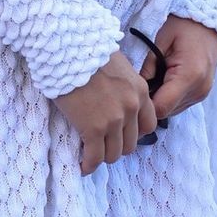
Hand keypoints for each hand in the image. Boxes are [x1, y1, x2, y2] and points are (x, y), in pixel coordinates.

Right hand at [52, 47, 158, 173]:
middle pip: (131, 143)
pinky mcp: (92, 129)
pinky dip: (89, 165)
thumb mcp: (118, 65)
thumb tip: (116, 96)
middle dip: (118, 147)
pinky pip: (95, 157)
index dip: (135, 133)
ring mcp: (113, 120)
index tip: (122, 134)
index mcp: (140, 91)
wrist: (67, 50)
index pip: (149, 125)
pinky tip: (83, 166)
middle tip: (104, 145)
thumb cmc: (87, 52)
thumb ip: (124, 85)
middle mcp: (131, 108)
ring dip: (103, 157)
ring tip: (92, 155)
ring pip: (114, 154)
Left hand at [141, 14, 216, 119]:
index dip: (144, 106)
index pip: (161, 108)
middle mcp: (198, 89)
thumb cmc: (184, 26)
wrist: (209, 22)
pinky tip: (164, 81)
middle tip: (141, 84)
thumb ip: (148, 67)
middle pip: (166, 112)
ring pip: (172, 111)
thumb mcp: (160, 41)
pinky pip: (180, 104)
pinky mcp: (202, 93)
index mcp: (189, 76)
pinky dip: (169, 97)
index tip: (133, 93)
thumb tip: (136, 89)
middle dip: (151, 102)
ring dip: (160, 100)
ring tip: (154, 80)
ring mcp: (202, 93)